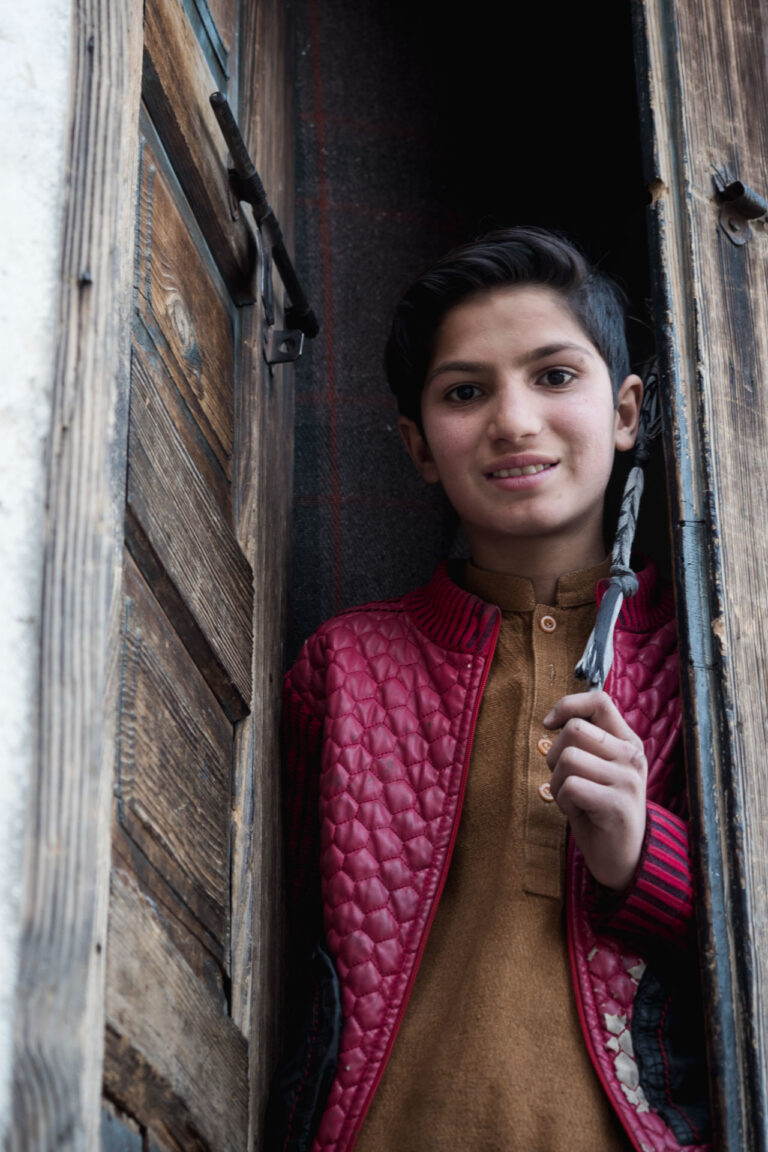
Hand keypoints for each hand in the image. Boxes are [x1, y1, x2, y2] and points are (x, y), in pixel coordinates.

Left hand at [542, 691, 646, 890]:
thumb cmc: (600, 809)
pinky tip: (578, 812)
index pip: (599, 701)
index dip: (567, 706)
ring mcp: (627, 779)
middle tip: (565, 780)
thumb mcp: (596, 769)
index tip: (549, 725)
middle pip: (574, 730)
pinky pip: (570, 786)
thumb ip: (584, 743)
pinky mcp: (617, 804)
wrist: (625, 858)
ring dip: (557, 782)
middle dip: (555, 754)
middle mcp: (632, 756)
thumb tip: (552, 722)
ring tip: (573, 799)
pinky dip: (563, 801)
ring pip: (568, 758)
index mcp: (627, 742)